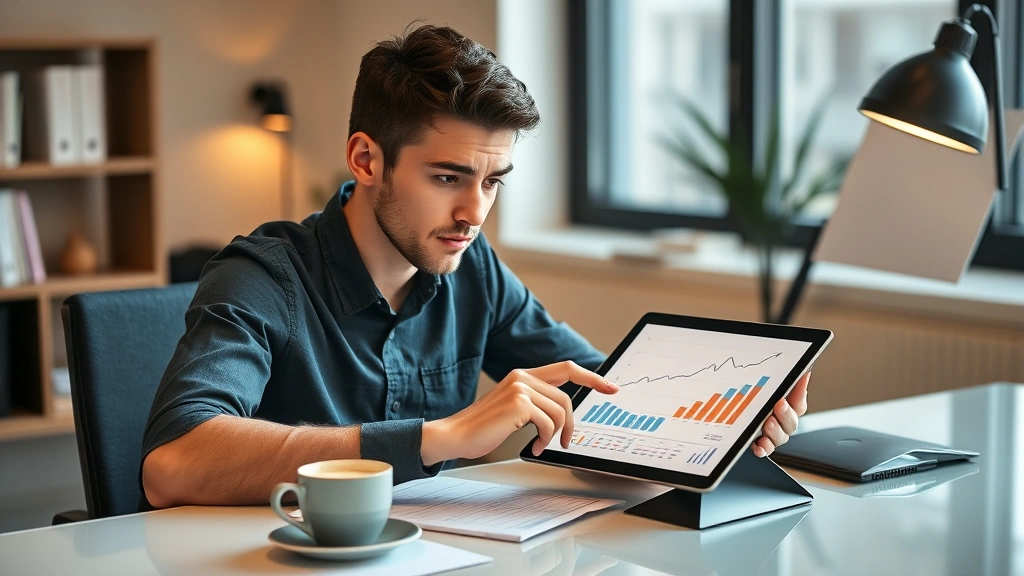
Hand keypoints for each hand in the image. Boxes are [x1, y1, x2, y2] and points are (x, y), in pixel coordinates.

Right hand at [421, 361, 618, 464]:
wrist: (456, 435)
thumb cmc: (483, 427)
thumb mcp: (514, 410)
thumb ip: (536, 404)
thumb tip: (563, 415)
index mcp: (523, 375)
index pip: (566, 368)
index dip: (592, 377)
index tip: (611, 387)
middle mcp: (522, 376)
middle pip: (566, 397)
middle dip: (571, 423)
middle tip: (567, 441)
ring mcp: (520, 388)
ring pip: (560, 411)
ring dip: (556, 434)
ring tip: (543, 444)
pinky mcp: (519, 403)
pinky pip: (548, 423)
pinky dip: (546, 439)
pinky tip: (535, 445)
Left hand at [751, 372, 808, 456]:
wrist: (725, 409)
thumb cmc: (747, 392)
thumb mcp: (762, 382)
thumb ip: (783, 379)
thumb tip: (804, 371)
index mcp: (786, 405)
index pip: (798, 403)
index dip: (798, 398)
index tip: (786, 395)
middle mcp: (781, 421)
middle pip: (791, 423)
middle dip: (786, 415)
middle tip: (778, 406)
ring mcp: (771, 434)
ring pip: (780, 437)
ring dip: (775, 432)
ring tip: (767, 425)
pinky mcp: (759, 444)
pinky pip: (765, 449)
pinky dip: (763, 449)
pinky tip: (758, 446)